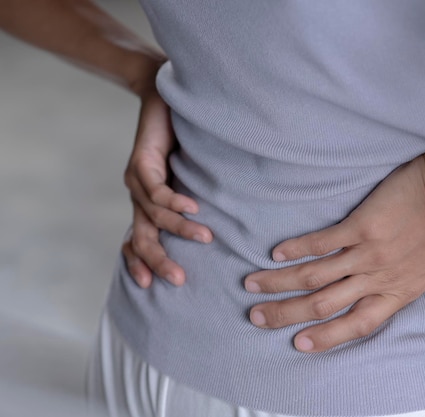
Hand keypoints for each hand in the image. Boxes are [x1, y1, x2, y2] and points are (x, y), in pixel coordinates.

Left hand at [122, 89, 211, 287]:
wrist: (166, 99)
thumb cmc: (186, 141)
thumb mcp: (192, 179)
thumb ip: (197, 202)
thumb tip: (225, 228)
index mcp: (148, 206)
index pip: (137, 241)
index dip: (140, 263)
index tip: (150, 286)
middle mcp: (138, 198)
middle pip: (142, 238)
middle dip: (158, 260)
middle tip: (180, 280)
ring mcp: (137, 182)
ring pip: (153, 216)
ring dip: (181, 229)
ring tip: (206, 239)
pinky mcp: (141, 162)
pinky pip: (157, 189)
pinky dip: (175, 201)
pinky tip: (194, 208)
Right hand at [244, 150, 424, 351]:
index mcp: (400, 291)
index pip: (357, 324)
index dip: (325, 337)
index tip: (298, 343)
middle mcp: (379, 279)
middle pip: (323, 305)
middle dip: (285, 314)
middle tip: (256, 317)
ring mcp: (368, 253)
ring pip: (314, 277)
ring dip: (279, 284)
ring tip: (252, 286)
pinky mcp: (362, 225)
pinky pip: (321, 242)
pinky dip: (296, 249)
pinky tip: (275, 253)